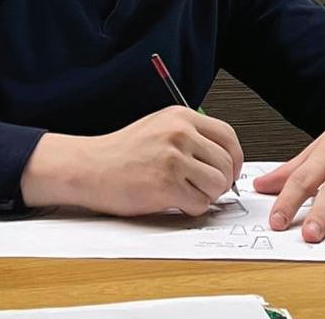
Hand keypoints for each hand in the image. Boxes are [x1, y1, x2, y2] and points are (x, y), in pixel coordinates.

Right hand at [21, 106, 242, 216]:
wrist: (90, 167)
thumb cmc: (121, 152)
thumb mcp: (159, 127)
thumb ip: (191, 136)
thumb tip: (225, 158)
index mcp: (181, 116)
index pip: (228, 136)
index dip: (234, 159)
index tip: (229, 171)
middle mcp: (180, 133)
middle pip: (227, 163)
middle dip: (222, 182)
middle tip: (205, 188)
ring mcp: (174, 158)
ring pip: (217, 185)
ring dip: (206, 196)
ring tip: (185, 193)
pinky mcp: (166, 184)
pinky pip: (199, 204)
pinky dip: (191, 208)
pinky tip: (173, 201)